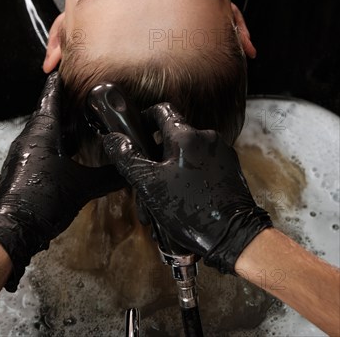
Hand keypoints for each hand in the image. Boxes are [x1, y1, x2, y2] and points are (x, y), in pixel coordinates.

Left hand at [0, 72, 125, 290]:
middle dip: (67, 103)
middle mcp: (30, 137)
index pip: (51, 98)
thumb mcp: (82, 187)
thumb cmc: (45, 200)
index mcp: (42, 132)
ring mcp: (25, 152)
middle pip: (49, 112)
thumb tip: (131, 170)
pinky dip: (58, 140)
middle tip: (86, 94)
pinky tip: (73, 148)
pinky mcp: (25, 166)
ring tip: (84, 118)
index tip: (68, 68)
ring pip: (46, 130)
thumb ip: (109, 177)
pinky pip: (43, 144)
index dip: (59, 83)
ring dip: (63, 124)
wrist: (13, 229)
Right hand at [103, 102, 271, 273]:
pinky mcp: (230, 167)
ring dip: (172, 169)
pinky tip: (182, 199)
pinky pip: (202, 164)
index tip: (137, 133)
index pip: (161, 110)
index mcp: (186, 135)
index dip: (145, 118)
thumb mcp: (149, 185)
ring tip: (162, 198)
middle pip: (173, 135)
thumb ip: (128, 158)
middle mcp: (206, 137)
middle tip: (145, 180)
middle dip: (156, 155)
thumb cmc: (190, 209)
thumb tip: (113, 138)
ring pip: (187, 152)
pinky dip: (189, 175)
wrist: (233, 236)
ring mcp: (221, 152)